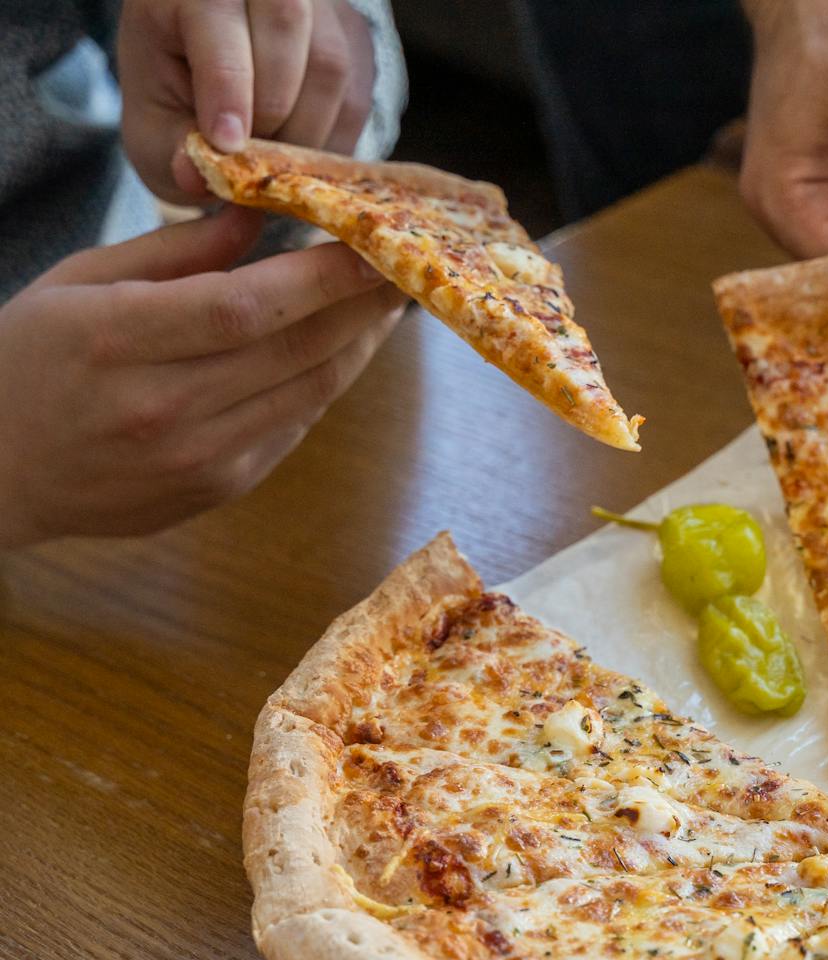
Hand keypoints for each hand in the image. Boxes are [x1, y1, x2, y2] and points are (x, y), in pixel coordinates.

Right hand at [0, 210, 402, 547]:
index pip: (246, 306)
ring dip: (357, 347)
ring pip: (310, 393)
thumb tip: (260, 211)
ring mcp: (197, 459)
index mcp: (118, 340)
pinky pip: (293, 428)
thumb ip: (175, 250)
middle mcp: (164, 407)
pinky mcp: (218, 490)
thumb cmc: (29, 362)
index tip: (372, 248)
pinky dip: (321, 384)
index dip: (322, 278)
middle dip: (361, 307)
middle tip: (400, 270)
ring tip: (383, 307)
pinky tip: (337, 352)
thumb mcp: (78, 282)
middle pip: (295, 350)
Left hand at [119, 0, 377, 203]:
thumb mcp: (155, 128)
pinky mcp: (353, 40)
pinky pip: (356, 96)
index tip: (227, 144)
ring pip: (331, 63)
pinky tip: (300, 152)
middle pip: (286, 20)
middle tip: (253, 153)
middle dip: (273, 104)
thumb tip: (197, 179)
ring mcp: (318, 7)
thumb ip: (172, 150)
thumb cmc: (177, 102)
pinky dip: (332, 139)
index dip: (227, 85)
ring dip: (306, 128)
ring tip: (276, 158)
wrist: (219, 86)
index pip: (217, 18)